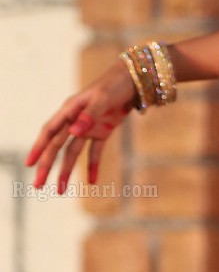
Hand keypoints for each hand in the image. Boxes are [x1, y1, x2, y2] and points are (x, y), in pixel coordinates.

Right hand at [25, 60, 138, 193]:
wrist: (134, 81)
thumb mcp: (102, 99)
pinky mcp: (102, 132)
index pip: (50, 132)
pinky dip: (94, 166)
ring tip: (60, 191)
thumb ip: (88, 116)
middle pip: (57, 147)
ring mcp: (88, 127)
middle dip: (47, 166)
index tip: (30, 164)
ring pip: (73, 153)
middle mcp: (75, 120)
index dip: (39, 148)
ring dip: (66, 171)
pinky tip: (93, 182)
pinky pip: (95, 152)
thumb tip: (73, 133)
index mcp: (70, 110)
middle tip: (39, 186)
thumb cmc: (114, 85)